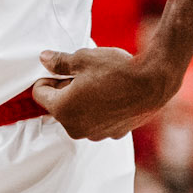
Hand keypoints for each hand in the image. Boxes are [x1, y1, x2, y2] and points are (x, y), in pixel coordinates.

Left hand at [32, 47, 171, 140]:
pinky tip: (112, 96)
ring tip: (100, 84)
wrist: (154, 82)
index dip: (47, 79)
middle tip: (82, 74)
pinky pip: (97, 122)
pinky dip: (99, 111)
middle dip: (65, 92)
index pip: (39, 94)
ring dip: (82, 102)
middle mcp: (75, 128)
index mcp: (62, 109)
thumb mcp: (83, 58)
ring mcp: (95, 134)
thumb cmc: (117, 69)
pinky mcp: (113, 134)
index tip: (60, 70)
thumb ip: (60, 62)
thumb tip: (44, 59)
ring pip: (78, 116)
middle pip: (59, 108)